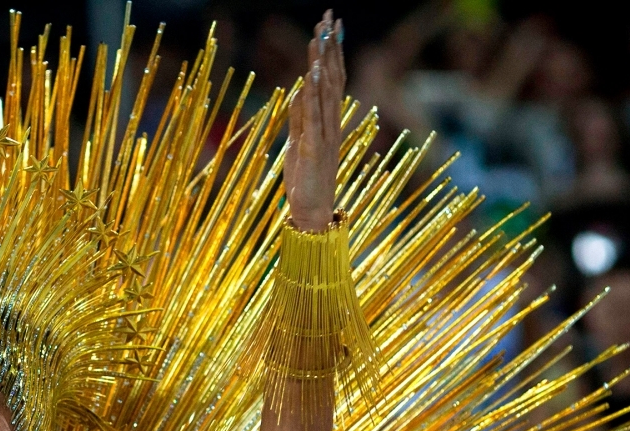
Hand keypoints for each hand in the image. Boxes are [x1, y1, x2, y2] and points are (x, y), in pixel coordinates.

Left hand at [285, 10, 345, 231]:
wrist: (312, 212)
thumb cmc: (304, 180)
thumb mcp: (296, 142)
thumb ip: (299, 117)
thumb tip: (298, 91)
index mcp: (328, 122)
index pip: (333, 79)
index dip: (333, 52)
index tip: (331, 25)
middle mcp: (331, 124)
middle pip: (333, 77)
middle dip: (330, 47)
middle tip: (328, 17)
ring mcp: (324, 135)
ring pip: (326, 92)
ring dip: (323, 63)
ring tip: (320, 36)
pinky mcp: (312, 149)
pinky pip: (314, 117)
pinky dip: (313, 95)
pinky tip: (313, 75)